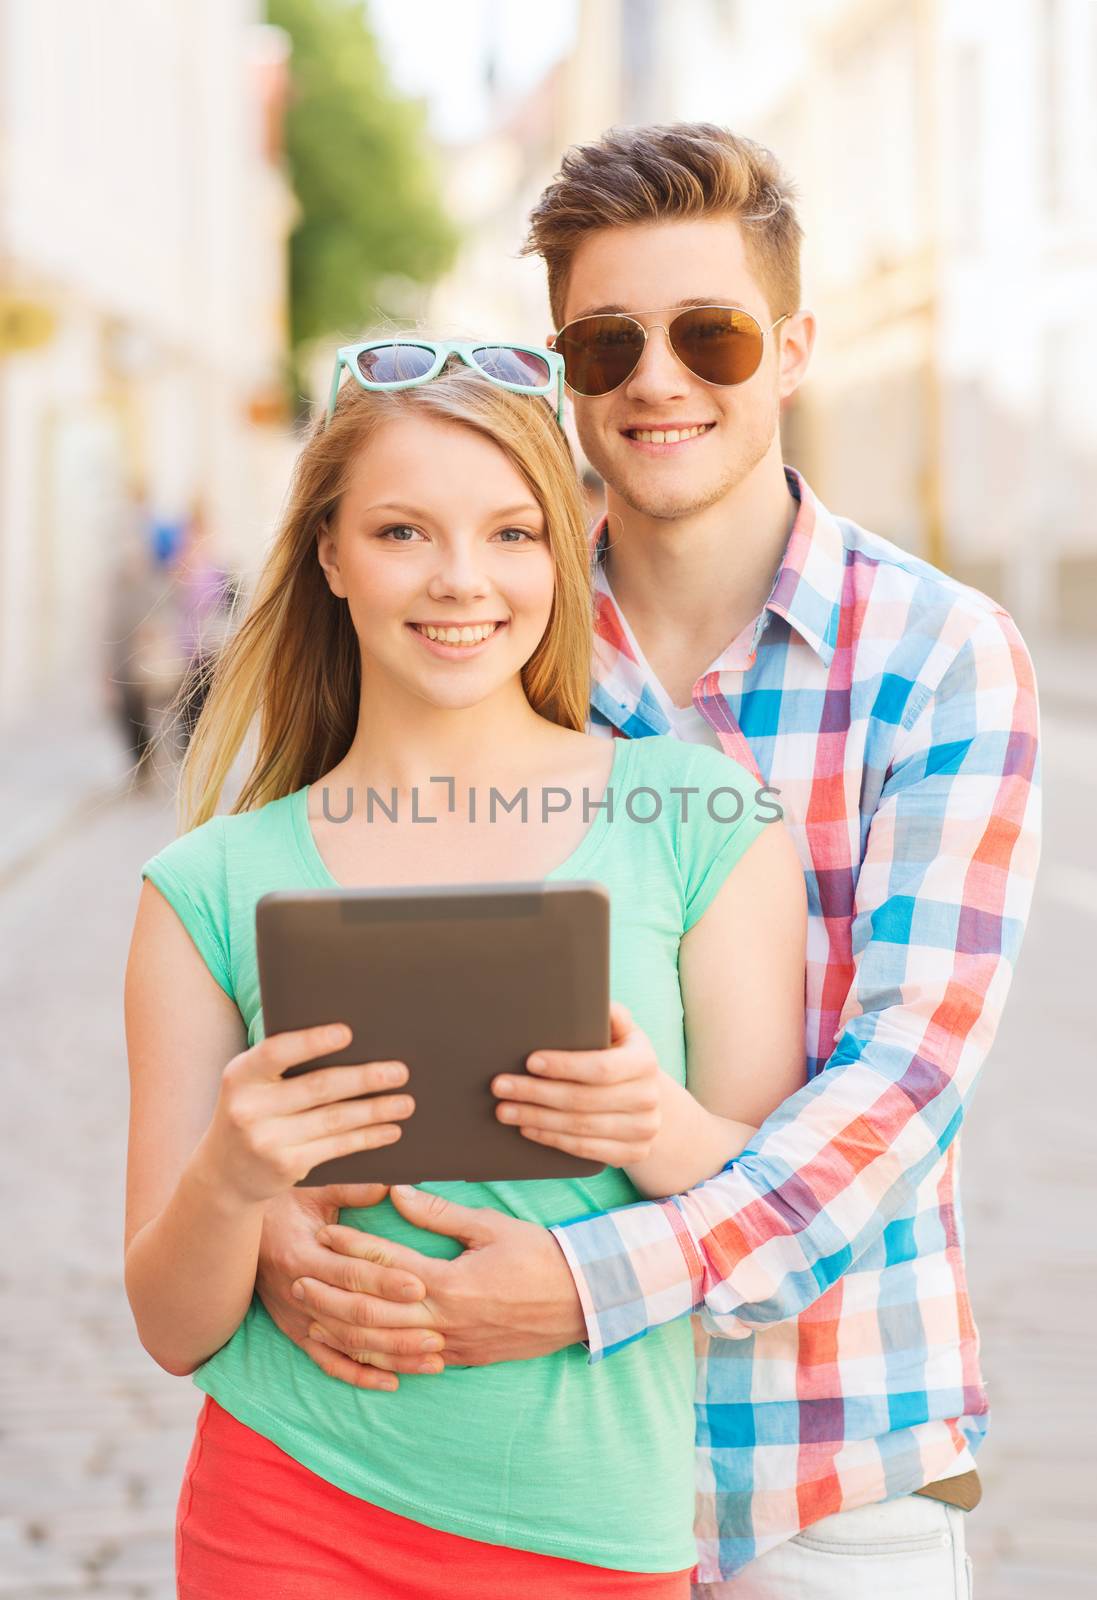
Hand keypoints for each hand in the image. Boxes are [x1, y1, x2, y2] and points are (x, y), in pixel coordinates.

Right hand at [200, 1022, 415, 1204]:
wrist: (225, 1174)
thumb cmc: (253, 1112)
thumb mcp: (253, 1085)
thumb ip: (284, 1065)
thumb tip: (353, 1042)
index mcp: (240, 1075)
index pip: (276, 1052)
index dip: (312, 1042)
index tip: (348, 1033)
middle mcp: (249, 1108)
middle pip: (318, 1087)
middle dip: (365, 1078)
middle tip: (400, 1071)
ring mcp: (267, 1141)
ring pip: (334, 1119)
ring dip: (376, 1110)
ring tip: (407, 1102)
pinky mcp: (285, 1167)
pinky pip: (336, 1147)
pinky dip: (367, 1137)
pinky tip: (390, 1130)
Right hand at [255, 1184, 438, 1392]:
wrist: (238, 1230)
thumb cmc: (283, 1203)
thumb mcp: (313, 1189)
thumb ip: (352, 1190)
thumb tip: (391, 1185)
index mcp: (302, 1255)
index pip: (350, 1273)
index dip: (385, 1280)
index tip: (421, 1285)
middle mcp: (299, 1292)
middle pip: (353, 1316)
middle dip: (397, 1327)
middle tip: (437, 1334)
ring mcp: (298, 1318)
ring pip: (348, 1344)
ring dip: (390, 1355)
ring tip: (430, 1361)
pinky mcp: (297, 1332)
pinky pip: (329, 1361)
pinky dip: (359, 1375)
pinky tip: (391, 1382)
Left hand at [292, 1186, 586, 1375]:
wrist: (583, 1302)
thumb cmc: (540, 1256)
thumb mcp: (491, 1226)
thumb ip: (439, 1213)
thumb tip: (396, 1192)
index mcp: (452, 1282)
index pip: (388, 1264)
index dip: (353, 1247)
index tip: (325, 1231)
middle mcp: (446, 1320)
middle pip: (373, 1312)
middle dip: (332, 1295)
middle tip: (299, 1279)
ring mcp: (452, 1346)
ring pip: (384, 1345)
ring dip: (345, 1331)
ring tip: (313, 1314)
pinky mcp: (461, 1360)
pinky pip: (408, 1363)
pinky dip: (376, 1358)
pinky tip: (353, 1348)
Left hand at [490, 1000, 660, 1164]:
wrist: (645, 1098)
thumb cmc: (619, 1056)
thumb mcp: (620, 1030)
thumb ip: (609, 1015)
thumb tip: (591, 998)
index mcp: (645, 1061)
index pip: (601, 1067)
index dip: (564, 1066)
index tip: (530, 1062)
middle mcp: (649, 1097)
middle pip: (583, 1099)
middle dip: (536, 1093)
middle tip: (501, 1086)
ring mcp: (644, 1129)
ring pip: (580, 1127)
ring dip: (536, 1118)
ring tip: (505, 1109)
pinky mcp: (633, 1154)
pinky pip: (585, 1149)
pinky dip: (552, 1139)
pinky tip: (527, 1128)